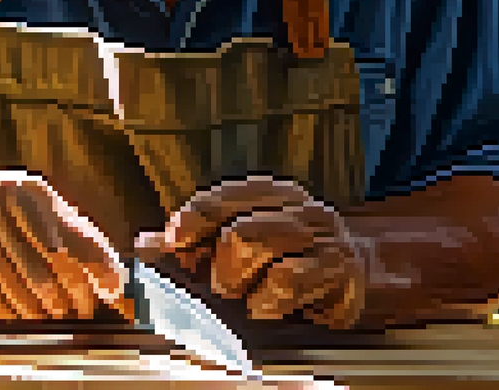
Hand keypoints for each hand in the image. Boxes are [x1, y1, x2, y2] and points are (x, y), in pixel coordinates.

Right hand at [0, 170, 128, 320]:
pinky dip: (6, 314)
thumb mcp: (13, 210)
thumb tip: (105, 273)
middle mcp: (6, 201)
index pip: (80, 235)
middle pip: (56, 265)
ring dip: (40, 312)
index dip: (102, 269)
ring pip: (24, 284)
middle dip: (72, 297)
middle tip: (78, 316)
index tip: (116, 293)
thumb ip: (55, 234)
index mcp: (30, 192)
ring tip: (49, 322)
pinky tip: (15, 322)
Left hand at [135, 176, 369, 328]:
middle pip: (238, 232)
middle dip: (223, 269)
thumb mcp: (238, 246)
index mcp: (270, 193)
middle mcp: (299, 206)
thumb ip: (193, 243)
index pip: (223, 198)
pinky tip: (276, 305)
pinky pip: (288, 282)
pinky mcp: (342, 266)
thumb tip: (143, 245)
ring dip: (245, 285)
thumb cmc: (285, 262)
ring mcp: (324, 234)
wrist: (355, 276)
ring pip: (260, 252)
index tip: (173, 241)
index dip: (193, 219)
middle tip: (226, 286)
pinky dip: (271, 302)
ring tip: (251, 296)